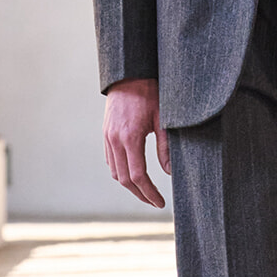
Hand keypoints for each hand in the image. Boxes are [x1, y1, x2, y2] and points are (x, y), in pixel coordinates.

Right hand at [104, 78, 169, 206]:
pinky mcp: (106, 134)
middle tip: (155, 202)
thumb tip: (170, 172)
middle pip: (124, 179)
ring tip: (146, 191)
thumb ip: (166, 147)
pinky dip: (121, 172)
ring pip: (115, 172)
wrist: (129, 73)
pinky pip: (111, 160)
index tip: (160, 202)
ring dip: (129, 185)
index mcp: (130, 137)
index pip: (138, 175)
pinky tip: (133, 174)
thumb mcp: (164, 119)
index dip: (149, 193)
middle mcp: (115, 140)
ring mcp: (108, 137)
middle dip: (140, 194)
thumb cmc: (150, 92)